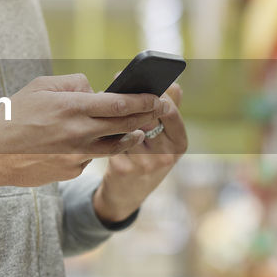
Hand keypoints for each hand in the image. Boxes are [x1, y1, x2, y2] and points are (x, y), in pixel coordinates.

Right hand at [0, 74, 164, 191]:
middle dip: (145, 117)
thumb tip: (96, 89)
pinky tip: (88, 143)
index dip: (142, 100)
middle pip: (124, 125)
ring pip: (114, 146)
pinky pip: (90, 158)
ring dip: (129, 137)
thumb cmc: (13, 114)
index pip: (118, 103)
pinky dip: (94, 149)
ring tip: (137, 129)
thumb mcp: (41, 87)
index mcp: (71, 107)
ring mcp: (76, 155)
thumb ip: (73, 84)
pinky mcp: (71, 171)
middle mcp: (78, 133)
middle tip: (158, 111)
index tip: (157, 96)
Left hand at [92, 82, 186, 223]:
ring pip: (127, 127)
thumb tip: (174, 84)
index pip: (170, 110)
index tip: (138, 81)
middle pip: (146, 117)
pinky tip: (97, 123)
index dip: (154, 94)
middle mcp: (166, 155)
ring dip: (114, 114)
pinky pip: (112, 139)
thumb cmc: (148, 158)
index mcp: (180, 143)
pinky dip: (104, 129)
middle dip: (130, 101)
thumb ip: (170, 111)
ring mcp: (145, 164)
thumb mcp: (166, 139)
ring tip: (104, 103)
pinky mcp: (123, 168)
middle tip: (116, 86)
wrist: (128, 194)